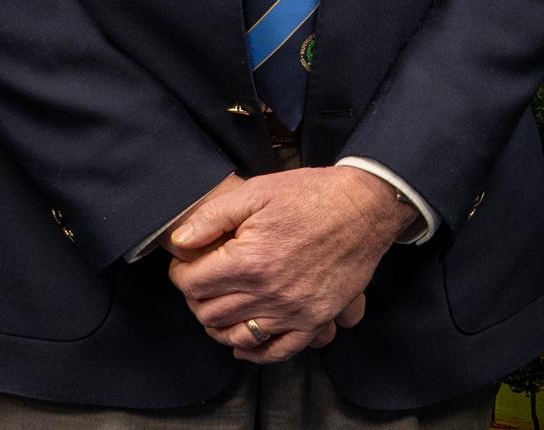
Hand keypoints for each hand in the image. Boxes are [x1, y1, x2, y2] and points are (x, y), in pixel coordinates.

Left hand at [166, 166, 416, 361]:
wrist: (365, 206)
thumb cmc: (311, 195)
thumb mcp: (258, 191)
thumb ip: (213, 217)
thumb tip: (178, 243)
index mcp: (250, 259)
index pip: (192, 284)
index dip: (181, 273)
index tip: (187, 264)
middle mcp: (268, 292)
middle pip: (209, 313)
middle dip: (197, 297)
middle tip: (204, 281)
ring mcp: (293, 310)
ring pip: (236, 336)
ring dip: (218, 325)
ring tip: (220, 306)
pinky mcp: (314, 319)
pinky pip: (277, 351)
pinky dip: (255, 352)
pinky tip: (243, 343)